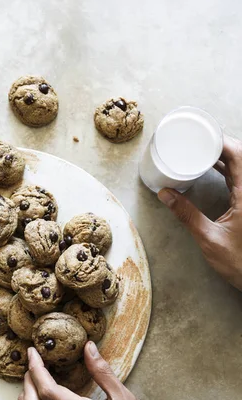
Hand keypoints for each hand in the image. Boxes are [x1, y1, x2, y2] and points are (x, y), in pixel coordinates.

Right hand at [158, 135, 241, 290]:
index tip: (203, 135)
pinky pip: (240, 178)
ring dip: (224, 156)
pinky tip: (213, 170)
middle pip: (241, 157)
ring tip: (201, 152)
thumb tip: (165, 194)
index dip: (222, 142)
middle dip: (220, 145)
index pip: (239, 156)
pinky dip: (228, 169)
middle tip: (198, 140)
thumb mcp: (209, 238)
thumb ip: (187, 214)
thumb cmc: (240, 263)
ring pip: (241, 167)